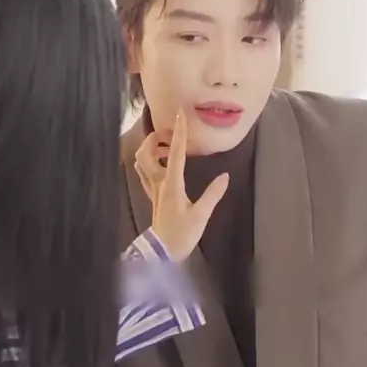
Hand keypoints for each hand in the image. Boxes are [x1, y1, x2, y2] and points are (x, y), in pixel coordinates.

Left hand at [134, 111, 228, 260]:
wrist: (162, 252)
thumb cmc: (182, 234)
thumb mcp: (201, 215)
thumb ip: (212, 194)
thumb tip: (225, 177)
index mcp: (171, 184)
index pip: (174, 152)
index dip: (178, 132)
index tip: (180, 114)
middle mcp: (158, 183)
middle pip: (145, 153)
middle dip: (154, 139)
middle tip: (169, 135)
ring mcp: (152, 189)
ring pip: (141, 162)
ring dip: (151, 150)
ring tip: (168, 149)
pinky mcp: (152, 196)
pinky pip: (145, 173)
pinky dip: (150, 163)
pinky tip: (163, 165)